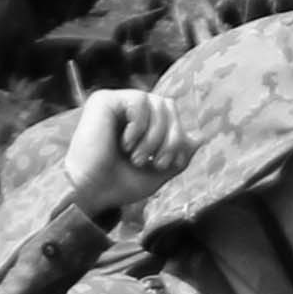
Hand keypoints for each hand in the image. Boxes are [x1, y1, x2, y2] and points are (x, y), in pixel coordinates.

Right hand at [57, 89, 184, 220]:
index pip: (172, 114)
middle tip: (156, 162)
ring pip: (158, 103)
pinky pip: (139, 101)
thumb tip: (201, 137)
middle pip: (169, 105)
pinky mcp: (103, 100)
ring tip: (137, 158)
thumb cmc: (119, 185)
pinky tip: (125, 143)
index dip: (178, 137)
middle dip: (171, 137)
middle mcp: (129, 109)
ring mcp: (116, 102)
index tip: (168, 164)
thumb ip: (179, 156)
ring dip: (154, 137)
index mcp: (140, 123)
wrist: (92, 193)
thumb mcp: (158, 172)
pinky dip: (139, 126)